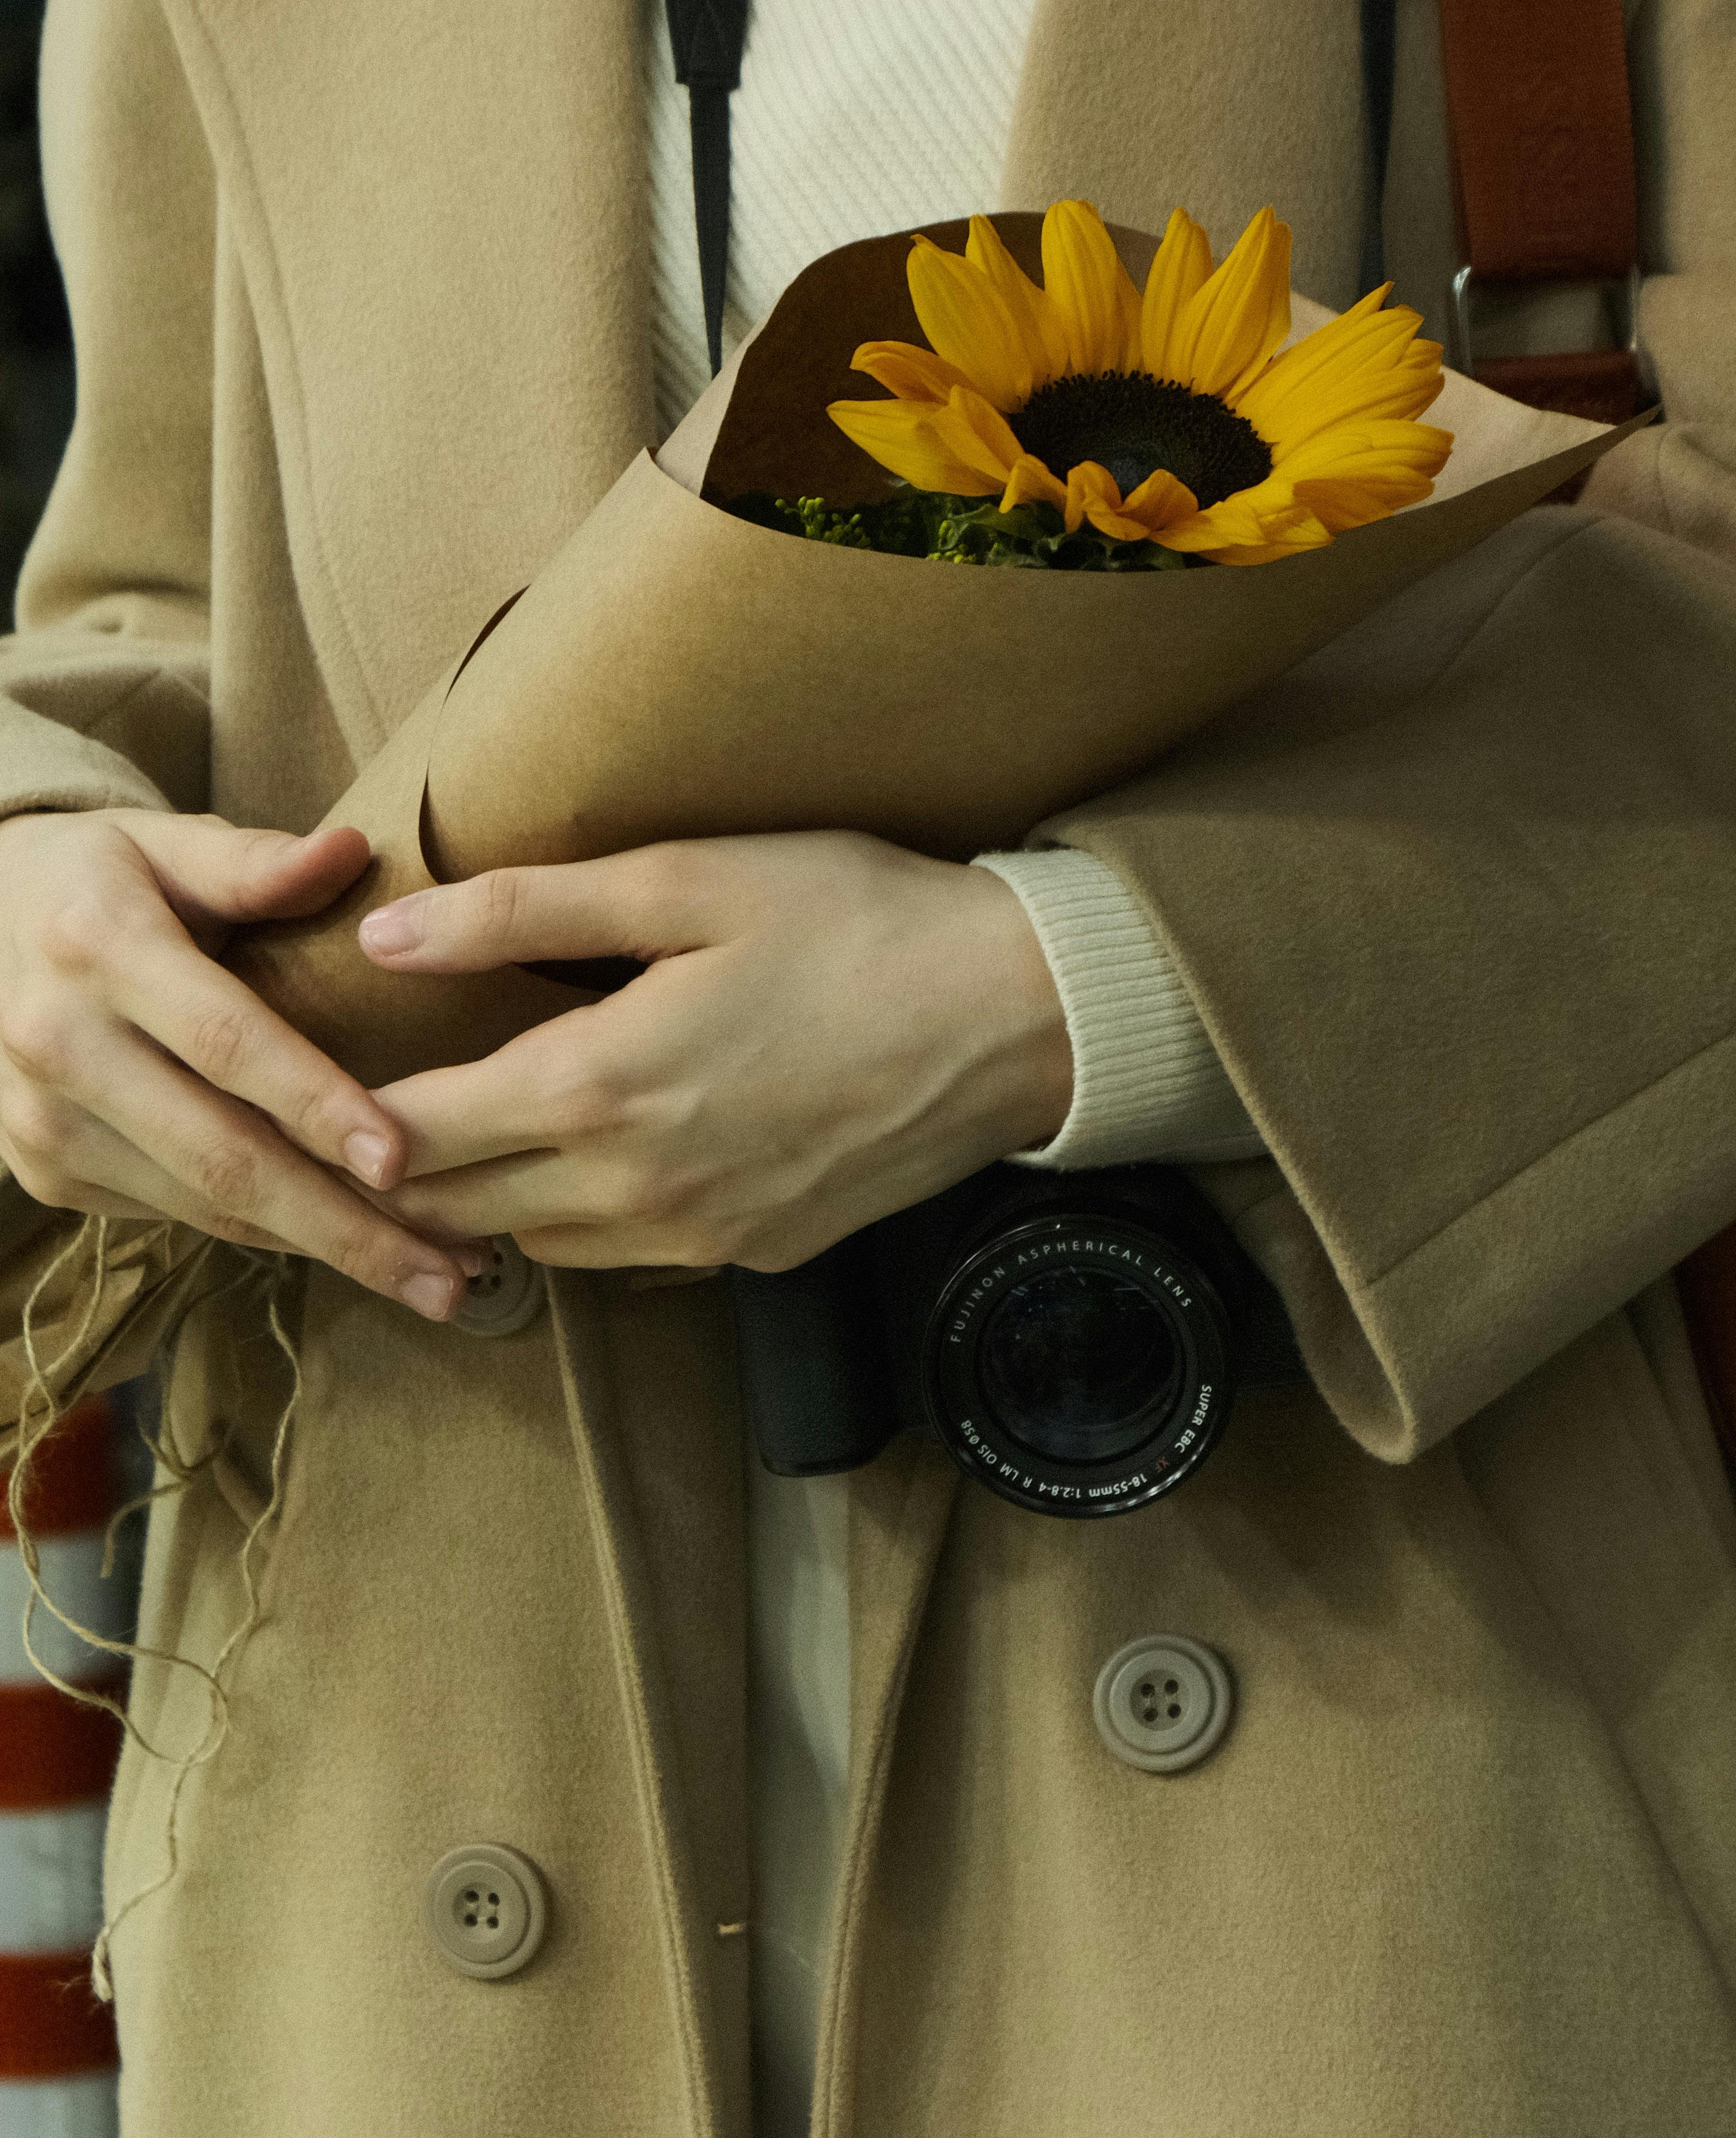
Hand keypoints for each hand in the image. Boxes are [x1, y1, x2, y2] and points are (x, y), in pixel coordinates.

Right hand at [0, 810, 482, 1317]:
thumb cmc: (95, 877)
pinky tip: (347, 1241)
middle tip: (452, 1277)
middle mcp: (58, 1046)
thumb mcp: (161, 842)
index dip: (316, 1104)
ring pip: (205, 1205)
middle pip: (222, 1156)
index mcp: (97, 948)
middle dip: (346, 1227)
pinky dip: (267, 1233)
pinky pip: (179, 1213)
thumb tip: (349, 853)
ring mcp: (43, 1123)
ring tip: (431, 1273)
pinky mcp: (46, 1173)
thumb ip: (254, 861)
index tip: (403, 1160)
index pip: (226, 1042)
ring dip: (325, 1247)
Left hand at [359, 832, 1075, 1272]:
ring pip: (536, 1244)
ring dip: (488, 1204)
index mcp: (600, 1084)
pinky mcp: (756, 1255)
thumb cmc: (861, 922)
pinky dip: (583, 1221)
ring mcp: (700, 1234)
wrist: (1020, 1019)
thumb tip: (387, 935)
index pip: (414, 1134)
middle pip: (457, 1209)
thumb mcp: (690, 880)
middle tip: (360, 1125)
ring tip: (467, 1141)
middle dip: (396, 1174)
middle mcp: (636, 1182)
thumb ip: (524, 913)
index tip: (312, 1090)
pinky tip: (593, 1160)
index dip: (344, 1120)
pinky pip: (627, 1257)